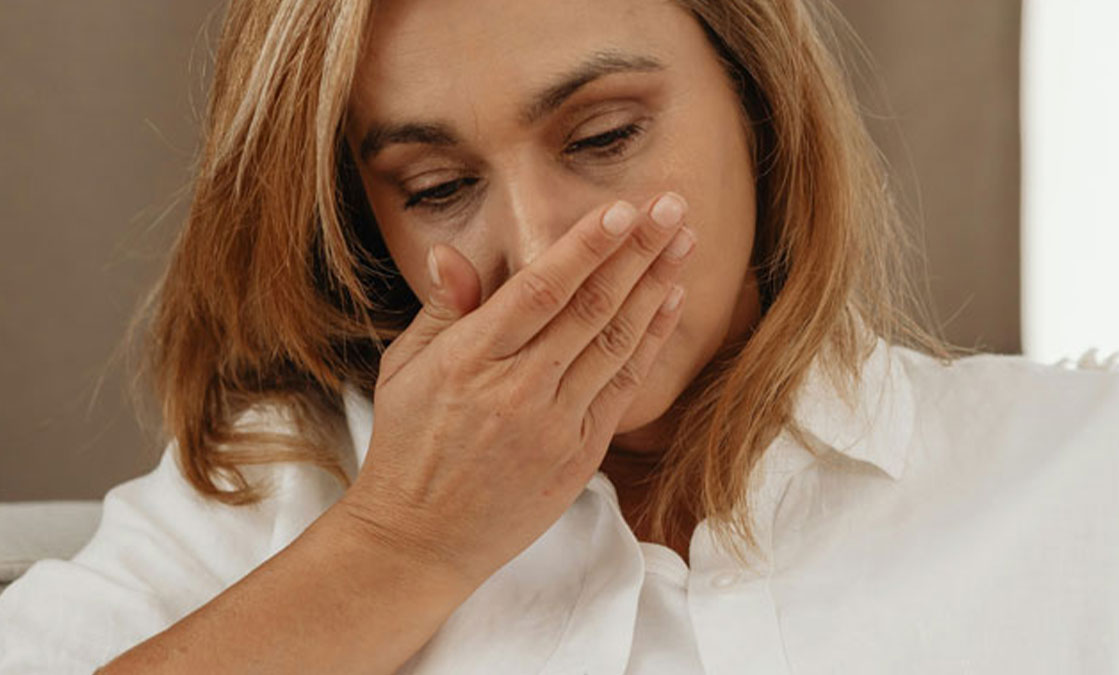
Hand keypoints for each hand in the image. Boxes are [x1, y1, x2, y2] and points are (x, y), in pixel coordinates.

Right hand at [337, 192, 694, 588]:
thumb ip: (442, 310)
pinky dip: (649, 342)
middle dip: (637, 251)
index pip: (540, 289)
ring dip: (655, 287)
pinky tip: (669, 303)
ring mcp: (553, 424)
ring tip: (683, 242)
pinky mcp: (578, 454)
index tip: (623, 209)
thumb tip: (452, 253)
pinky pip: (622, 387)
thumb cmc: (407, 447)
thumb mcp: (404, 369)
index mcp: (470, 359)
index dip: (587, 247)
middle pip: (591, 308)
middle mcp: (517, 388)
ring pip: (616, 343)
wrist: (419, 538)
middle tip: (671, 206)